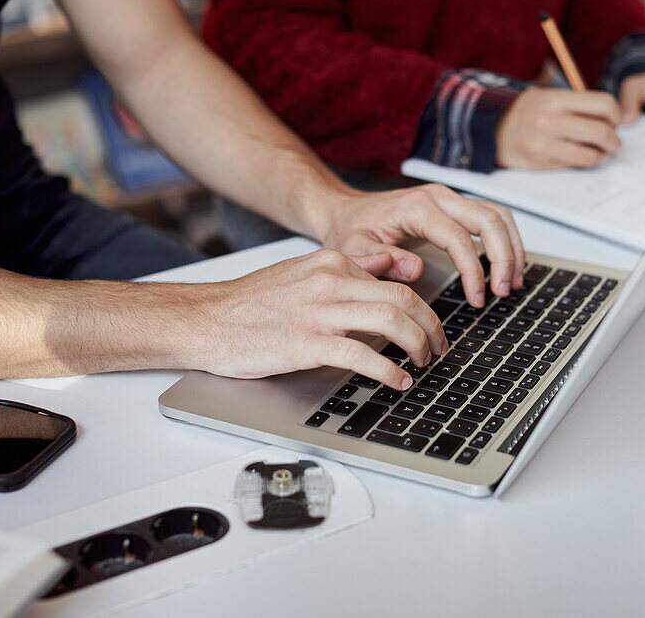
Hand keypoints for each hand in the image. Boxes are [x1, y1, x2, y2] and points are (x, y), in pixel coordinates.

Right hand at [186, 249, 446, 388]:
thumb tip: (387, 265)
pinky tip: (397, 381)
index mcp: (332, 263)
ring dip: (417, 345)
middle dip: (431, 326)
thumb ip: (348, 268)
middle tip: (438, 347)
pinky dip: (388, 370)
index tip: (430, 328)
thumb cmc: (251, 303)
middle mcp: (330, 282)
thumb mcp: (304, 273)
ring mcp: (319, 312)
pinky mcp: (306, 343)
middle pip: (403, 298)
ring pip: (391, 321)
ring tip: (423, 363)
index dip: (422, 308)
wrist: (206, 320)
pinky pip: (362, 355)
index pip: (395, 281)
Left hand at [318, 185, 525, 306]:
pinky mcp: (455, 205)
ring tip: (511, 283)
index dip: (474, 271)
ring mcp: (449, 198)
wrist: (345, 211)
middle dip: (504, 258)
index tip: (477, 299)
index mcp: (415, 207)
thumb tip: (416, 270)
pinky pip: (492, 217)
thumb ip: (381, 261)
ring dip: (512, 248)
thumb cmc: (350, 230)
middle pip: (488, 220)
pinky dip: (506, 240)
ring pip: (497, 215)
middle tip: (502, 292)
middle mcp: (438, 196)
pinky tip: (507, 267)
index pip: (458, 238)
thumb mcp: (353, 249)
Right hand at [496, 87, 622, 169]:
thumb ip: (579, 104)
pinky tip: (582, 156)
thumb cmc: (530, 112)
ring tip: (601, 152)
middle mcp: (549, 120)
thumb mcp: (550, 97)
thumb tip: (618, 117)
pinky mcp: (541, 163)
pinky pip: (575, 165)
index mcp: (554, 99)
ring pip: (591, 155)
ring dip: (602, 155)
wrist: (494, 130)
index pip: (602, 104)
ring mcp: (544, 144)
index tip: (616, 120)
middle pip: (600, 131)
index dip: (616, 114)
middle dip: (614, 140)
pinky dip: (585, 162)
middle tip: (614, 142)